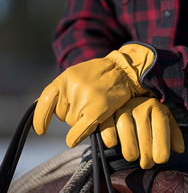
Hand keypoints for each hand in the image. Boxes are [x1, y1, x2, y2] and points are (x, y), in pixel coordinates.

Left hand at [33, 43, 154, 146]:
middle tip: (86, 103)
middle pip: (61, 114)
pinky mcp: (95, 112)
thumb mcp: (76, 75)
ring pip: (72, 122)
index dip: (40, 118)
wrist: (122, 71)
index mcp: (64, 78)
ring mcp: (83, 100)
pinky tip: (72, 140)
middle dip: (70, 113)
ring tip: (94, 107)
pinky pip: (78, 131)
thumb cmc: (99, 75)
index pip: (46, 102)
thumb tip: (44, 107)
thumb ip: (61, 89)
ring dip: (79, 120)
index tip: (41, 130)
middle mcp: (71, 89)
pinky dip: (74, 137)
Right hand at [100, 97, 184, 168]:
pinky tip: (114, 144)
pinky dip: (110, 138)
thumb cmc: (148, 116)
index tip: (160, 160)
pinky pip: (107, 126)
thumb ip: (173, 134)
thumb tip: (179, 149)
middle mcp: (139, 105)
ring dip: (130, 149)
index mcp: (155, 107)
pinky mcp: (107, 112)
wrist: (128, 101)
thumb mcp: (164, 122)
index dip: (162, 145)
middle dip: (146, 155)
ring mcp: (122, 108)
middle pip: (143, 132)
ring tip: (132, 157)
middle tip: (146, 164)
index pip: (161, 125)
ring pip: (125, 128)